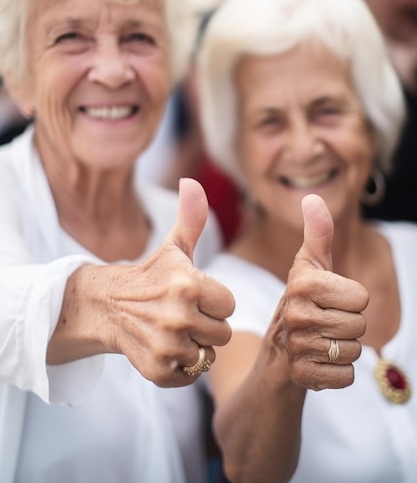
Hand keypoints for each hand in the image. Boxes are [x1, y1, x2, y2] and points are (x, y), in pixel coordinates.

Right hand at [49, 178, 234, 386]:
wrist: (106, 306)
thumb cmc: (150, 275)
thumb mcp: (173, 247)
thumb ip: (191, 217)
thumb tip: (192, 182)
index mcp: (188, 283)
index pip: (229, 304)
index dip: (213, 300)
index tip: (193, 295)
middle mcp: (178, 316)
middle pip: (223, 332)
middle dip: (207, 324)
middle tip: (182, 313)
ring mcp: (167, 345)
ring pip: (208, 354)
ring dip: (195, 345)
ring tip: (173, 330)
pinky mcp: (157, 370)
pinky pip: (191, 375)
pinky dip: (181, 366)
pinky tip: (164, 347)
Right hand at [276, 194, 368, 390]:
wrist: (277, 350)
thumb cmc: (302, 300)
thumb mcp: (310, 265)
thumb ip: (318, 232)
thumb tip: (312, 198)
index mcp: (303, 284)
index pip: (361, 298)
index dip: (351, 299)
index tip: (329, 300)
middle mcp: (296, 314)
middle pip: (359, 325)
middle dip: (348, 325)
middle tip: (325, 322)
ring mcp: (297, 347)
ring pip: (353, 351)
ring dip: (342, 349)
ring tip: (320, 340)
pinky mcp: (301, 375)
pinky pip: (345, 376)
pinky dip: (337, 372)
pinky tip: (318, 361)